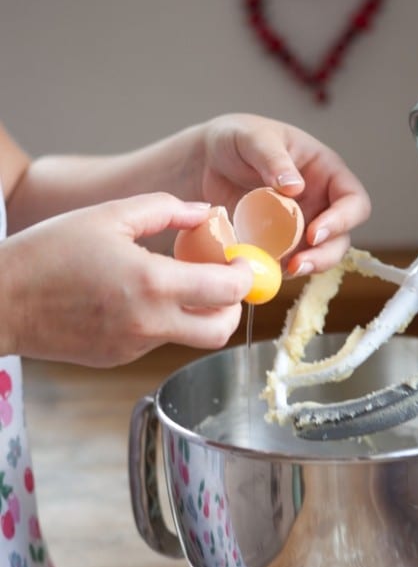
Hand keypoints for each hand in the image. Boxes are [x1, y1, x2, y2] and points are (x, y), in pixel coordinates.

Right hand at [0, 193, 252, 365]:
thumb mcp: (109, 215)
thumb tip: (206, 213)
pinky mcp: (120, 358)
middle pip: (220, 330)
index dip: (245, 276)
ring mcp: (135, 346)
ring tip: (181, 284)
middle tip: (224, 281)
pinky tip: (139, 298)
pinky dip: (164, 322)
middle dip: (233, 307)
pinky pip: (158, 341)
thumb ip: (166, 209)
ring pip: (190, 338)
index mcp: (152, 284)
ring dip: (199, 315)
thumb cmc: (48, 252)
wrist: (1, 301)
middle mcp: (150, 323)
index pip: (226, 291)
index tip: (243, 262)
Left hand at [195, 114, 371, 274]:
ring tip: (284, 270)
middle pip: (341, 238)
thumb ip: (273, 159)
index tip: (314, 232)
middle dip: (325, 254)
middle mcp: (319, 203)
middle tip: (298, 263)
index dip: (343, 220)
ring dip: (306, 267)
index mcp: (325, 173)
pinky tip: (263, 269)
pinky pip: (286, 262)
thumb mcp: (254, 138)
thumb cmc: (237, 139)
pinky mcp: (277, 244)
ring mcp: (300, 227)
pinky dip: (278, 270)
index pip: (353, 200)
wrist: (206, 161)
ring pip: (318, 256)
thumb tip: (296, 187)